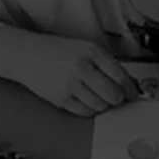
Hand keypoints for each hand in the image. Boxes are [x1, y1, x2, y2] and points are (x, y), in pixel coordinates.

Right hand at [16, 35, 138, 115]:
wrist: (26, 55)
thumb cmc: (55, 51)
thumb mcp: (84, 47)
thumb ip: (105, 62)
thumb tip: (127, 82)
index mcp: (91, 52)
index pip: (120, 75)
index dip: (129, 87)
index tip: (132, 92)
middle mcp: (81, 67)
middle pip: (112, 94)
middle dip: (118, 98)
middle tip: (117, 97)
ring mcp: (70, 85)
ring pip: (100, 106)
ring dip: (104, 105)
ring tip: (99, 97)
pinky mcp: (61, 99)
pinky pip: (85, 112)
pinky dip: (90, 109)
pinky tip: (87, 101)